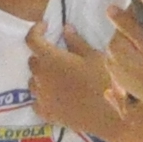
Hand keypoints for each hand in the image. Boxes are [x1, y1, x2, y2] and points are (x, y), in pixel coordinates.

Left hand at [26, 25, 135, 141]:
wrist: (111, 115)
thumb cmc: (104, 81)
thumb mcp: (94, 57)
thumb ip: (76, 42)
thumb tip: (66, 29)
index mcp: (50, 60)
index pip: (32, 40)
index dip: (36, 30)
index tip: (45, 26)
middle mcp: (39, 77)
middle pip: (33, 61)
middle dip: (44, 56)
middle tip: (60, 56)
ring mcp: (40, 97)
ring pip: (34, 81)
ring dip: (43, 76)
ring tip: (62, 77)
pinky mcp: (45, 113)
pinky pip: (37, 101)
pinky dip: (44, 96)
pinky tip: (57, 96)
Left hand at [102, 13, 142, 115]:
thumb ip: (129, 26)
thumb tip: (109, 8)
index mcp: (114, 48)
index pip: (123, 21)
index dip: (141, 16)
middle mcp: (109, 60)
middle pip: (124, 35)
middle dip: (140, 32)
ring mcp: (116, 72)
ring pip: (128, 48)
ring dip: (141, 45)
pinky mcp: (126, 81)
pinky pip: (131, 62)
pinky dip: (141, 58)